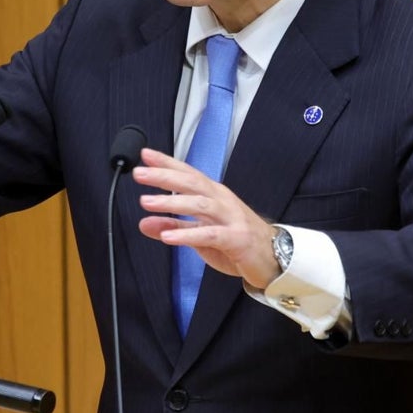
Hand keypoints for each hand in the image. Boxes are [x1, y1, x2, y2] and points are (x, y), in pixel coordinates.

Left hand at [133, 148, 280, 288]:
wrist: (273, 258)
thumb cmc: (236, 241)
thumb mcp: (199, 234)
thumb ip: (173, 226)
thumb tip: (144, 222)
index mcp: (214, 195)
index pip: (188, 173)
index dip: (167, 163)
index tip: (145, 154)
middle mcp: (222, 201)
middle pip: (192, 183)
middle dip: (164, 176)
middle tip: (139, 173)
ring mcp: (231, 218)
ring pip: (200, 205)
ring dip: (171, 202)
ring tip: (146, 202)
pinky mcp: (236, 239)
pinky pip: (210, 234)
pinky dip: (187, 234)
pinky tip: (167, 237)